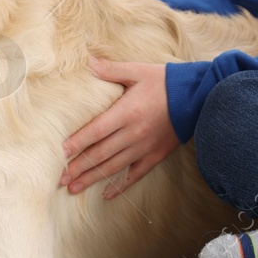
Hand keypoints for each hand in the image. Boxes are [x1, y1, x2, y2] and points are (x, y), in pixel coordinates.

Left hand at [59, 58, 178, 199]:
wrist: (198, 97)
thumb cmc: (166, 82)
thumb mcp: (138, 71)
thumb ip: (111, 70)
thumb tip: (88, 63)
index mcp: (126, 112)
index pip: (95, 131)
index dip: (76, 143)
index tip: (59, 153)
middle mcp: (133, 134)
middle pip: (100, 154)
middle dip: (78, 167)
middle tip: (59, 178)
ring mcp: (144, 148)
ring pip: (113, 167)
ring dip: (92, 178)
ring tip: (73, 188)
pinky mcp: (155, 156)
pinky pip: (135, 175)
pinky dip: (120, 186)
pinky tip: (106, 195)